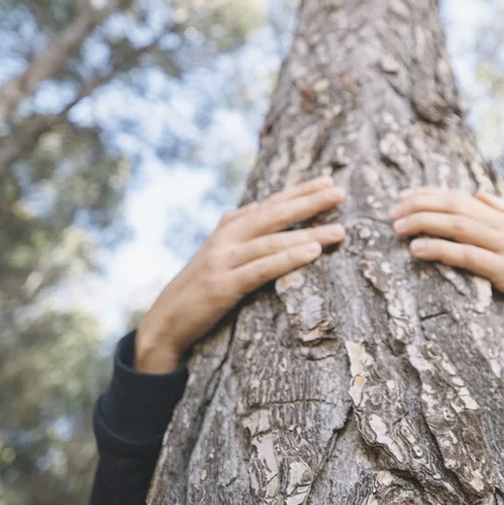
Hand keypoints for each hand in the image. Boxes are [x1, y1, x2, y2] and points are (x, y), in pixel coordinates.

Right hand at [134, 175, 346, 372]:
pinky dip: (288, 259)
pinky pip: (261, 270)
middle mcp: (226, 240)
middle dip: (309, 202)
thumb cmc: (194, 289)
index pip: (269, 204)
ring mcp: (223, 262)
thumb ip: (230, 229)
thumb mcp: (211, 253)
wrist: (163, 323)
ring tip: (339, 231)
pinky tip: (312, 252)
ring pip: (273, 242)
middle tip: (339, 192)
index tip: (327, 181)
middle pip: (274, 215)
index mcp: (227, 230)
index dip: (298, 192)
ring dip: (309, 234)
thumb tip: (250, 207)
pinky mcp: (224, 287)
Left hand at [389, 186, 503, 320]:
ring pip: (458, 227)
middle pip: (453, 207)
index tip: (402, 196)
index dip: (427, 194)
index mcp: (497, 215)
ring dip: (425, 224)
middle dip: (419, 206)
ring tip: (399, 228)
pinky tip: (418, 250)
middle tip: (392, 213)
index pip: (457, 196)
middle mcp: (498, 225)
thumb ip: (499, 209)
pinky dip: (440, 250)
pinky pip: (467, 256)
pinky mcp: (502, 270)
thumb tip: (479, 192)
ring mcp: (501, 246)